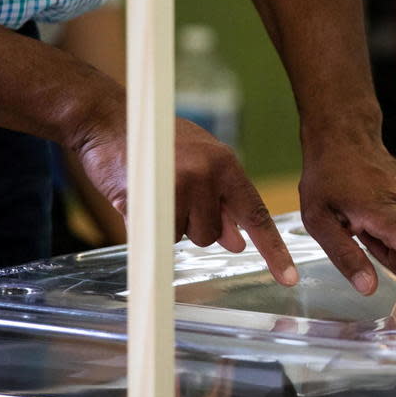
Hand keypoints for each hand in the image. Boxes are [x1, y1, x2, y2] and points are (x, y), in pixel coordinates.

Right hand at [73, 117, 297, 285]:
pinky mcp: (150, 198)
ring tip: (156, 191)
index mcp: (227, 165)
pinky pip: (159, 235)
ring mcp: (180, 186)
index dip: (273, 250)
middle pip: (212, 235)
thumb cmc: (156, 143)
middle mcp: (209, 175)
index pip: (257, 215)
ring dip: (170, 224)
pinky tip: (140, 195)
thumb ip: (221, 201)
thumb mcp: (199, 164)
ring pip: (185, 237)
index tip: (289, 277)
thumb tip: (238, 242)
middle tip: (172, 194)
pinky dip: (150, 225)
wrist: (106, 118)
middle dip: (193, 225)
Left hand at [299, 143, 395, 294]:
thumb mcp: (319, 221)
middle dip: (394, 263)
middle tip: (363, 239)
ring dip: (394, 250)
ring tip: (367, 227)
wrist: (345, 138)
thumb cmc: (328, 177)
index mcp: (388, 210)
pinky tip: (378, 222)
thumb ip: (345, 256)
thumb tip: (369, 288)